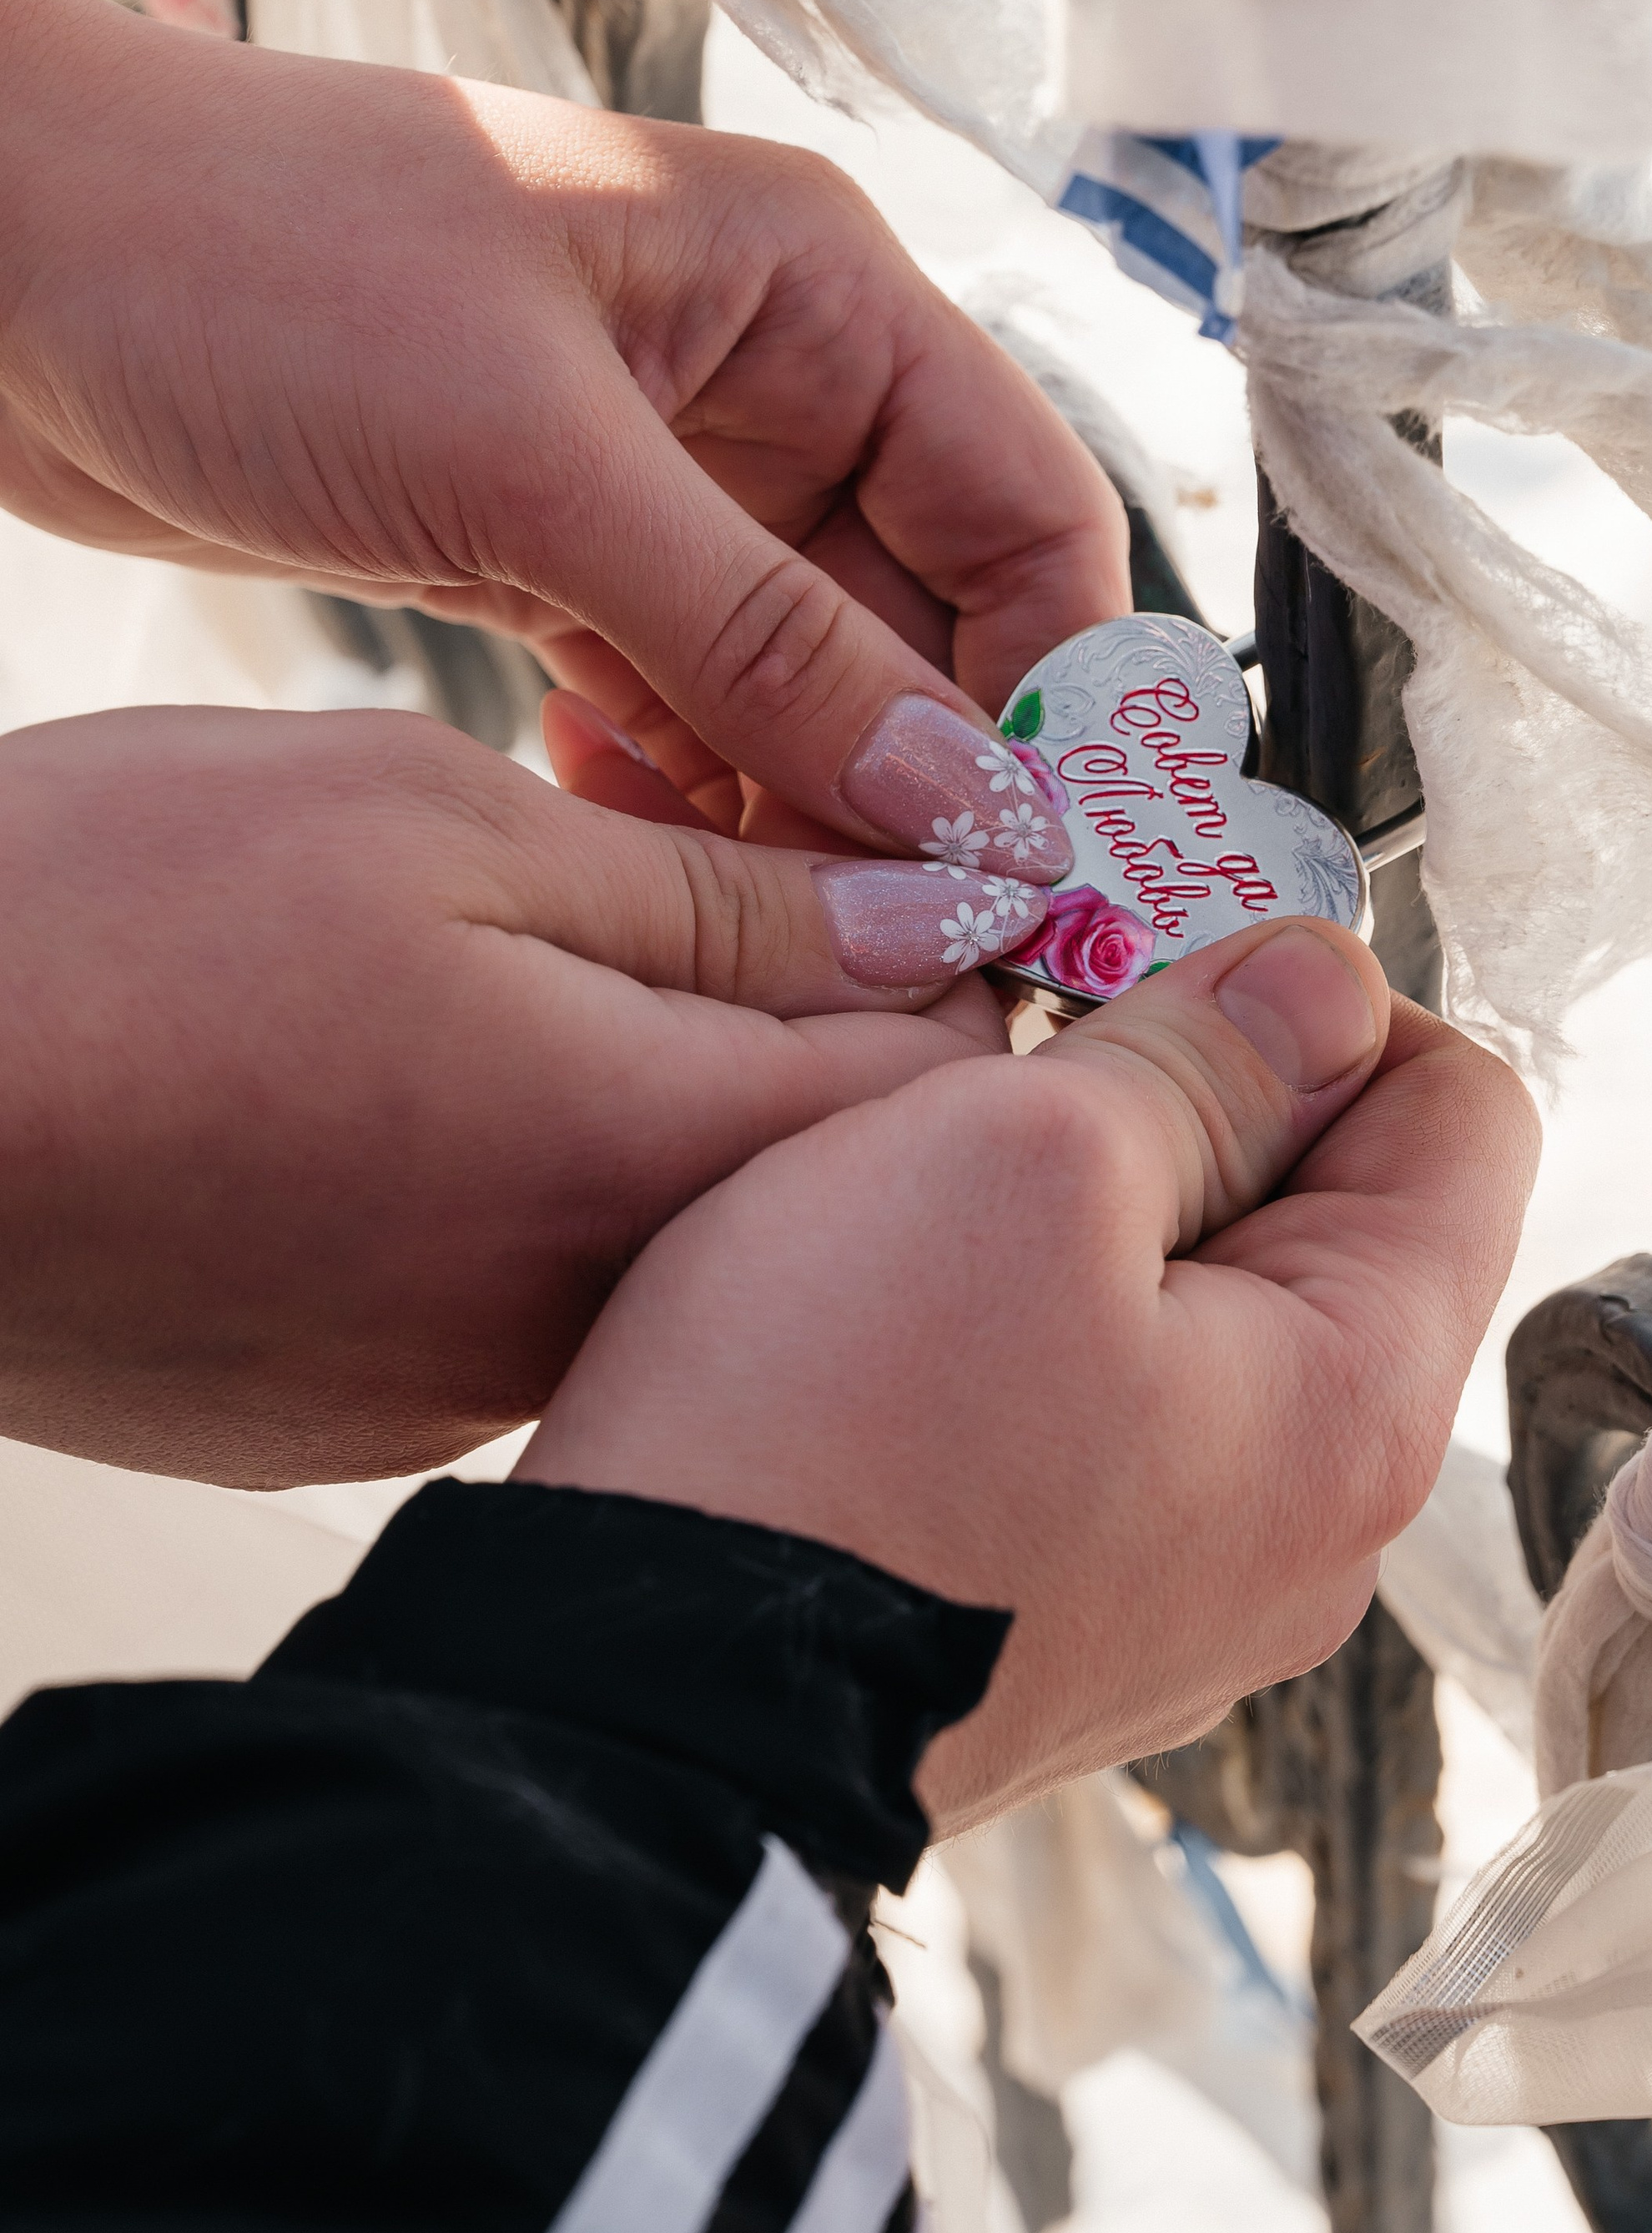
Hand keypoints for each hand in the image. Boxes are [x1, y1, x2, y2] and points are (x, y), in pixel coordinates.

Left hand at [0, 0, 1124, 858]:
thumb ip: (761, 640)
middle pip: (924, 618)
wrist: (4, 255)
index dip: (1057, 690)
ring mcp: (655, 477)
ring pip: (801, 683)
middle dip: (924, 782)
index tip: (1051, 861)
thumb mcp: (537, 460)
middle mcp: (759, 380)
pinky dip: (678, 788)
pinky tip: (638, 855)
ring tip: (779, 939)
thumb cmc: (253, 261)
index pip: (1024, 507)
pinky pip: (677, 702)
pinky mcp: (550, 554)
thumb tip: (956, 800)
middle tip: (918, 949)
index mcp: (810, 290)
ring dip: (799, 810)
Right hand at [0, 705, 1022, 1484]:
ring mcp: (453, 1384)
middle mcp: (581, 1317)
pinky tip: (407, 1064)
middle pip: (812, 1166)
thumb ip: (713, 893)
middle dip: (815, 1005)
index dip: (966, 945)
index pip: (950, 1092)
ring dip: (657, 1080)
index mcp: (638, 1160)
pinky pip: (518, 1278)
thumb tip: (933, 917)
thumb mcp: (435, 825)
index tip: (918, 839)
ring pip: (661, 1217)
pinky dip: (522, 1166)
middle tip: (722, 843)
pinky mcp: (343, 1407)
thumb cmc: (103, 935)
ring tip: (541, 934)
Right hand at [521, 919, 1538, 1827]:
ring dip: (1092, 1212)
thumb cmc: (825, 1442)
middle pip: (1335, 1217)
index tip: (1159, 967)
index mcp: (1359, 1411)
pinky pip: (1106, 1417)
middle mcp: (1313, 1529)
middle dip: (1193, 1102)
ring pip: (1204, 1314)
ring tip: (937, 1189)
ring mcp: (1191, 1594)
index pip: (1463, 1114)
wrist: (634, 1719)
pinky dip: (1028, 1330)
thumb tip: (1324, 984)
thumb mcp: (1024, 1155)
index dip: (1320, 998)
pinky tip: (903, 1313)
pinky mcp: (1070, 1621)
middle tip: (1019, 1064)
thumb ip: (1207, 1051)